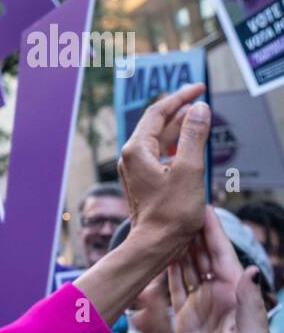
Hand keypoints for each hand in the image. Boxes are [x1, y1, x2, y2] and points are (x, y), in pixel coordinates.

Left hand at [117, 83, 209, 269]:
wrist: (155, 244)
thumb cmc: (171, 212)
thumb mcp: (190, 169)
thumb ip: (194, 136)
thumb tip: (199, 109)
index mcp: (137, 150)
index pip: (158, 112)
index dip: (180, 97)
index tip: (199, 88)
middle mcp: (130, 157)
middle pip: (156, 124)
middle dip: (179, 110)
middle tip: (201, 99)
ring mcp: (135, 169)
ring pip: (159, 139)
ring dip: (179, 127)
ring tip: (199, 117)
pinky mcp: (143, 181)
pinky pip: (159, 155)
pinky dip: (176, 145)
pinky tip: (189, 145)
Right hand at [169, 206, 278, 332]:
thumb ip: (249, 304)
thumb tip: (249, 269)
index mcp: (235, 296)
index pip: (221, 256)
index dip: (212, 232)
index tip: (201, 208)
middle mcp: (217, 297)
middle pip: (201, 257)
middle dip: (190, 233)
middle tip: (174, 210)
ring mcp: (199, 308)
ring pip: (185, 270)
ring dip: (176, 249)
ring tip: (163, 227)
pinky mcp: (183, 323)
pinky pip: (173, 292)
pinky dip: (166, 273)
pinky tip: (158, 258)